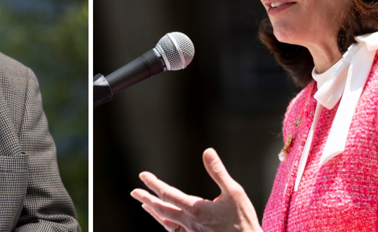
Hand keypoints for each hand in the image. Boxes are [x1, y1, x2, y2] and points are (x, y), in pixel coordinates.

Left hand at [131, 148, 261, 231]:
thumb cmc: (243, 220)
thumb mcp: (235, 192)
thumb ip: (218, 172)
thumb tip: (207, 151)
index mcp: (196, 209)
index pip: (168, 194)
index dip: (153, 184)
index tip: (143, 175)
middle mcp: (189, 222)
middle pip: (161, 210)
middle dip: (146, 199)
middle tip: (134, 192)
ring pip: (166, 223)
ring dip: (154, 212)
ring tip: (144, 205)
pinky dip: (166, 224)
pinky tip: (165, 222)